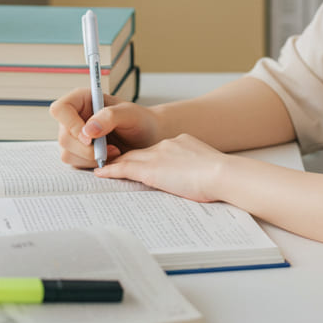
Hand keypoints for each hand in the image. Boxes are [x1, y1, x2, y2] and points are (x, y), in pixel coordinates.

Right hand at [48, 86, 162, 169]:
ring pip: (67, 153)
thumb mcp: (130, 113)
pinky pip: (76, 164)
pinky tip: (109, 157)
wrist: (147, 137)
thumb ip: (110, 117)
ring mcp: (74, 137)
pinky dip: (92, 165)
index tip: (90, 137)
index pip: (60, 109)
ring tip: (114, 152)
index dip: (70, 124)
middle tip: (111, 149)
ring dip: (91, 158)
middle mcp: (74, 118)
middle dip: (87, 149)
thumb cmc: (139, 120)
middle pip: (63, 137)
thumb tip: (87, 130)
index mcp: (82, 100)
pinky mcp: (78, 153)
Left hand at [94, 134, 227, 202]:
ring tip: (101, 166)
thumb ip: (196, 168)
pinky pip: (124, 168)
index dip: (145, 155)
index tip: (139, 159)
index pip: (158, 150)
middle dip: (125, 156)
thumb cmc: (221, 176)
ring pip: (130, 158)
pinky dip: (111, 170)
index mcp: (182, 142)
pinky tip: (100, 172)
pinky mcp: (150, 169)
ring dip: (114, 162)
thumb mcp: (207, 166)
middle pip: (140, 152)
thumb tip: (196, 180)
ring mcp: (157, 155)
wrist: (221, 173)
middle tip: (109, 159)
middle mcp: (167, 144)